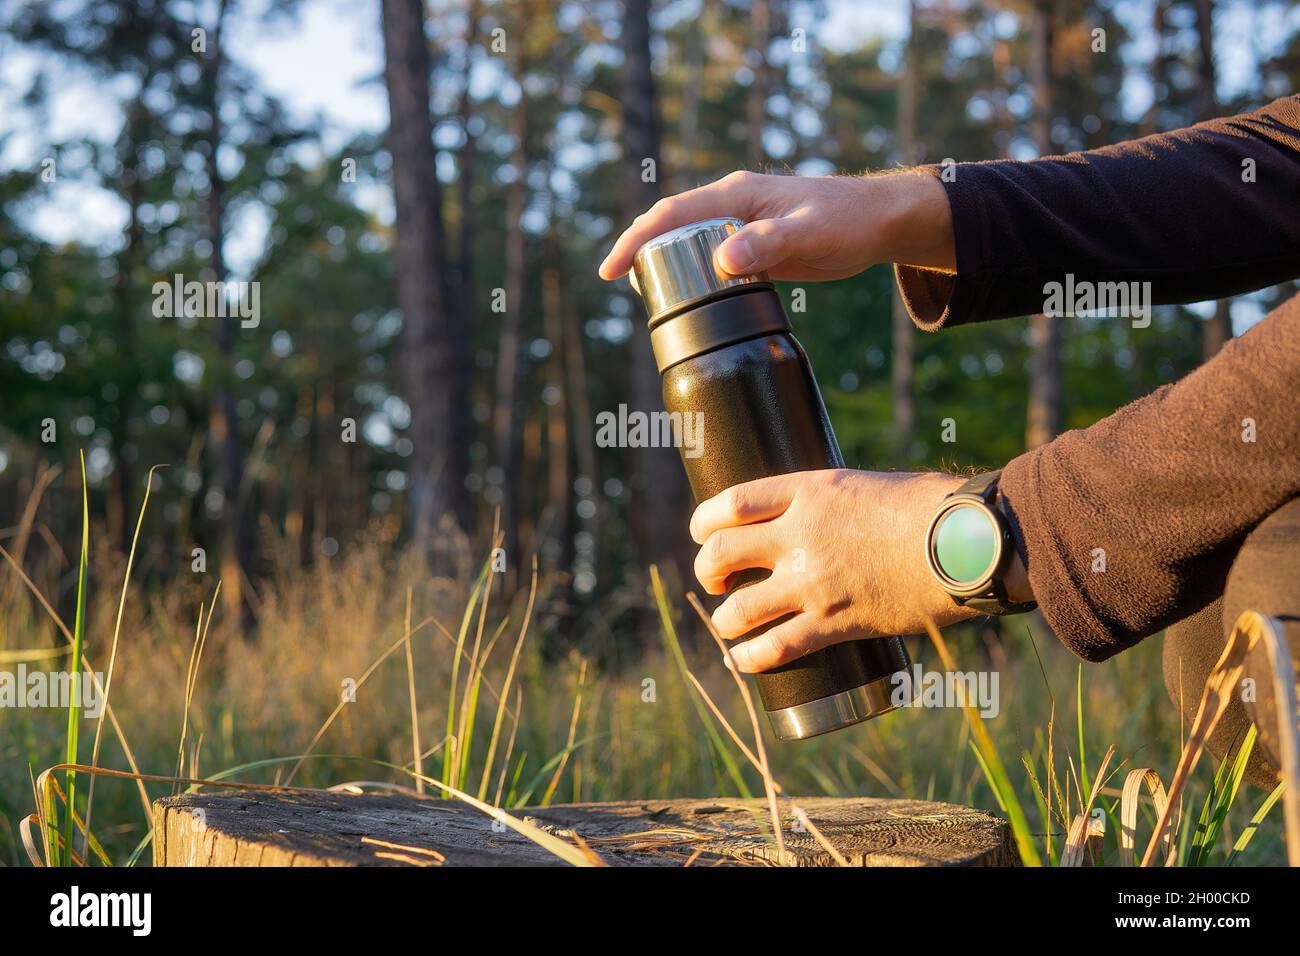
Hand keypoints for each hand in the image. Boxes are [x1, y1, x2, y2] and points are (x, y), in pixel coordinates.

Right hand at [598, 169, 954, 282]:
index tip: (612, 268)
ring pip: (687, 241)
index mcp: (737, 194)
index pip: (673, 213)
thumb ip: (769, 243)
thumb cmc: (848, 219)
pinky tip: (685, 295)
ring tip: (641, 292)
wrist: (878, 222)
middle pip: (671, 225)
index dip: (638, 238)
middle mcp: (732, 205)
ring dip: (661, 261)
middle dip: (639, 250)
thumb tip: (723, 259)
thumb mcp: (810, 232)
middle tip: (618, 283)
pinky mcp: (753, 244)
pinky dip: (690, 272)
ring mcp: (741, 224)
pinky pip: (709, 256)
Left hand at [690, 469, 981, 672]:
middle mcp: (799, 535)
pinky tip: (742, 662)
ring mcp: (813, 582)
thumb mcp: (866, 487)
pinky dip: (750, 659)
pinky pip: (777, 648)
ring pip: (739, 609)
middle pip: (721, 554)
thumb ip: (833, 504)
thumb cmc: (930, 508)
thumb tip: (822, 520)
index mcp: (807, 493)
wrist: (964, 543)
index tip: (701, 532)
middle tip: (714, 580)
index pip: (732, 502)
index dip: (704, 521)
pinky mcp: (834, 622)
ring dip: (725, 620)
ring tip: (728, 624)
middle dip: (707, 571)